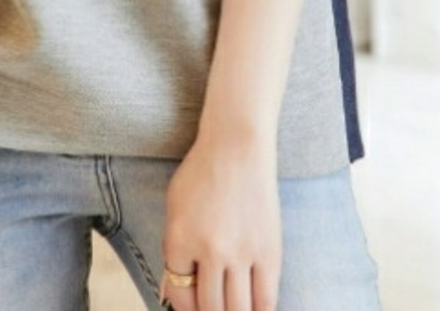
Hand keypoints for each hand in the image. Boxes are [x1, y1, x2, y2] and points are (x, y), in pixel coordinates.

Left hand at [159, 126, 281, 310]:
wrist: (238, 145)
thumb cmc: (202, 172)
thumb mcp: (174, 207)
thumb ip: (172, 251)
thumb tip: (171, 291)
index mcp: (179, 240)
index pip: (180, 295)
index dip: (185, 308)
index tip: (193, 307)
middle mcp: (209, 251)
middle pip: (209, 308)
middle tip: (212, 308)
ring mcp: (241, 253)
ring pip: (237, 310)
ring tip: (231, 308)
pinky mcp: (269, 251)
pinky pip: (265, 300)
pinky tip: (253, 310)